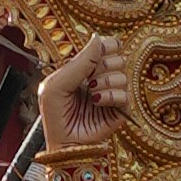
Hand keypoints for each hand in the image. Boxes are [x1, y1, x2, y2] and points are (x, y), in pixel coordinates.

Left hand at [33, 31, 128, 180]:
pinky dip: (110, 96)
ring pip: (123, 74)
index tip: (95, 54)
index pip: (107, 45)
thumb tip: (98, 38)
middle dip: (102, 65)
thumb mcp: (58, 84)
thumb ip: (79, 61)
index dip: (105, 45)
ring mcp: (113, 94)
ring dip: (104, 82)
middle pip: (118, 56)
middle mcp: (102, 78)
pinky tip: (98, 102)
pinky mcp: (121, 110)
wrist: (63, 143)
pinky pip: (125, 94)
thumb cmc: (55, 114)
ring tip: (91, 94)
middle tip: (88, 79)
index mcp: (87, 68)